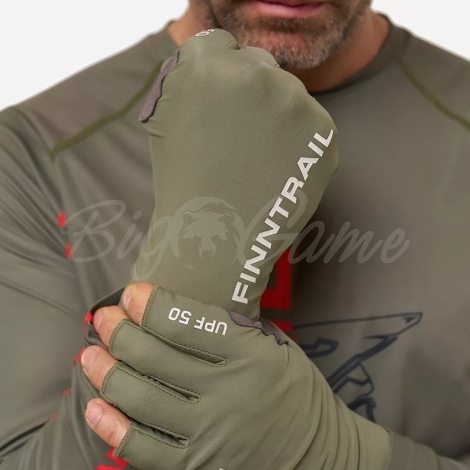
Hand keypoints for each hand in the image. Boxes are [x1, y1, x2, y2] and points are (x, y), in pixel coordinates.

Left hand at [82, 282, 390, 469]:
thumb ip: (231, 329)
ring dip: (107, 372)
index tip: (131, 293)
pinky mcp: (197, 468)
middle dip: (120, 331)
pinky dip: (112, 426)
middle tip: (103, 317)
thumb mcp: (277, 348)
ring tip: (89, 353)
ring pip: (141, 399)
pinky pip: (142, 449)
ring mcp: (209, 435)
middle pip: (155, 357)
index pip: (187, 322)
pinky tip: (94, 405)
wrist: (321, 459)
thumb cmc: (297, 393)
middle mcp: (227, 393)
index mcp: (251, 355)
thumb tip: (174, 311)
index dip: (150, 304)